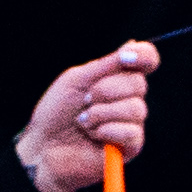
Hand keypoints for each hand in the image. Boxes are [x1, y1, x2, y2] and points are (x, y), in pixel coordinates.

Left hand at [18, 41, 158, 191]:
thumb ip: (106, 65)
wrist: (44, 147)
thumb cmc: (56, 113)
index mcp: (117, 79)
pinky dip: (106, 131)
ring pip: (135, 108)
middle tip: (85, 100)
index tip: (126, 57)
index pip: (147, 61)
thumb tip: (132, 44)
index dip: (144, 55)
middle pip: (138, 83)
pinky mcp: (130, 147)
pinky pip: (131, 132)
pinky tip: (92, 135)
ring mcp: (130, 123)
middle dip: (106, 90)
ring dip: (102, 113)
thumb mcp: (77, 79)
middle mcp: (128, 99)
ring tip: (83, 122)